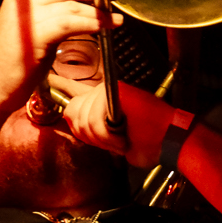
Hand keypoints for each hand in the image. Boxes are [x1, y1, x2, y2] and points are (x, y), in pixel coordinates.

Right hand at [0, 0, 123, 111]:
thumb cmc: (8, 67)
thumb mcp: (27, 33)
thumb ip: (47, 17)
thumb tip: (77, 11)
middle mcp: (20, 3)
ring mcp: (26, 18)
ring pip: (71, 4)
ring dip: (98, 10)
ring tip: (114, 18)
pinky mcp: (34, 35)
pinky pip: (69, 22)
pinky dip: (91, 23)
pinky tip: (104, 27)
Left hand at [58, 78, 175, 167]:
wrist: (173, 139)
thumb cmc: (148, 140)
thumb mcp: (113, 137)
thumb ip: (92, 128)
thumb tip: (72, 119)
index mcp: (102, 98)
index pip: (73, 89)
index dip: (59, 86)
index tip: (48, 81)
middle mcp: (104, 90)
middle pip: (73, 112)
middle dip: (89, 135)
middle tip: (112, 142)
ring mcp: (111, 89)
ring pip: (85, 119)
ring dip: (102, 140)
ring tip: (121, 141)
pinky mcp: (117, 93)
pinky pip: (97, 121)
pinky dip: (109, 137)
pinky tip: (123, 139)